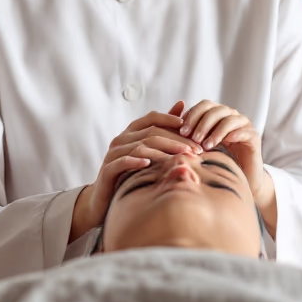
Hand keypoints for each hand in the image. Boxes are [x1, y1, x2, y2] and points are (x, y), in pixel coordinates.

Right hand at [70, 101, 200, 240]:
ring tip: (182, 158)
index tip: (189, 126)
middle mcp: (121, 139)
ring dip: (163, 152)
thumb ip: (163, 128)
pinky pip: (123, 162)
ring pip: (141, 147)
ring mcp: (113, 154)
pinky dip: (136, 161)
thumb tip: (182, 103)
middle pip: (151, 133)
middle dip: (176, 140)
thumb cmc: (131, 172)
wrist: (105, 198)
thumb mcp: (148, 150)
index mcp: (131, 132)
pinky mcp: (108, 169)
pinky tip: (149, 164)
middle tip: (196, 149)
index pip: (152, 118)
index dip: (170, 119)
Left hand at [178, 100, 271, 210]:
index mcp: (217, 116)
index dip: (192, 115)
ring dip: (214, 131)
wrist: (241, 181)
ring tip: (205, 146)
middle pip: (215, 109)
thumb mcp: (198, 148)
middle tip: (192, 138)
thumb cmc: (216, 164)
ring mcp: (243, 125)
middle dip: (201, 123)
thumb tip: (166, 125)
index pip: (204, 105)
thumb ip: (186, 136)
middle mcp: (231, 116)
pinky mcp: (253, 136)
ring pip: (228, 118)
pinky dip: (232, 134)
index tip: (181, 131)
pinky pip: (242, 130)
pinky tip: (224, 144)